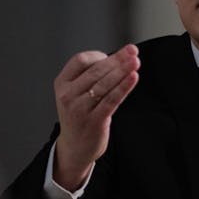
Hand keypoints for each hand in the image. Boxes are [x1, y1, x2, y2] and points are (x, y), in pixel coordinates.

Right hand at [53, 44, 139, 188]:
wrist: (74, 148)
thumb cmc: (79, 115)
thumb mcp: (75, 94)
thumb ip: (90, 77)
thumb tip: (118, 58)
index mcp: (62, 84)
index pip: (79, 61)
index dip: (98, 55)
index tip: (114, 55)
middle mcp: (68, 95)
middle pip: (96, 71)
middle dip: (117, 60)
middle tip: (133, 51)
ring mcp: (80, 109)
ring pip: (105, 84)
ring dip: (123, 70)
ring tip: (136, 61)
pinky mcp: (94, 121)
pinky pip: (112, 100)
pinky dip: (124, 87)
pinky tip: (133, 78)